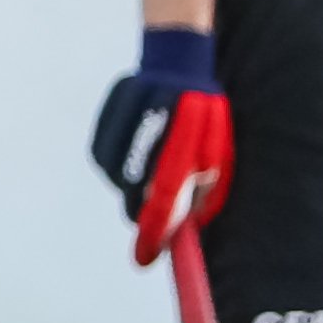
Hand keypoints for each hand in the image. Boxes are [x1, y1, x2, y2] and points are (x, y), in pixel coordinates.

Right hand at [89, 27, 229, 263]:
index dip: (153, 232)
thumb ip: (208, 187)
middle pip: (133, 189)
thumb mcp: (219, 151)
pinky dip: (115, 166)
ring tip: (146, 173)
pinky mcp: (106, 118)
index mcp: (183, 140)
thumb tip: (190, 225)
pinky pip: (103, 156)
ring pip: (115, 174)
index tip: (145, 258)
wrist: (177, 63)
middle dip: (143, 209)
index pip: (162, 195)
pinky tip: (129, 156)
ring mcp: (124, 122)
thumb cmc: (206, 113)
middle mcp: (150, 131)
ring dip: (129, 185)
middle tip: (154, 215)